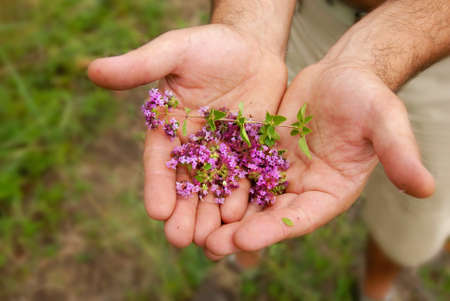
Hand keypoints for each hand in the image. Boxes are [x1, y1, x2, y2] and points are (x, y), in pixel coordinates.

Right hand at [88, 24, 287, 247]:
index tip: (158, 211)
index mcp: (169, 128)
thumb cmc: (210, 45)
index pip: (159, 162)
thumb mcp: (175, 50)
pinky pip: (246, 180)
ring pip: (214, 190)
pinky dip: (242, 200)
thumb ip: (141, 64)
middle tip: (181, 241)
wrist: (251, 46)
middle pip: (186, 184)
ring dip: (211, 216)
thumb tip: (92, 69)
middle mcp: (193, 146)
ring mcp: (222, 153)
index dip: (157, 186)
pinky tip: (241, 220)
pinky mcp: (250, 153)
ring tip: (212, 243)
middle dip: (183, 213)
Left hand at [203, 61, 434, 258]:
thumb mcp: (384, 121)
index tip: (243, 239)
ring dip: (223, 213)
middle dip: (240, 231)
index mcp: (331, 192)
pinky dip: (219, 183)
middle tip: (209, 245)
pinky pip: (239, 171)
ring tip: (194, 228)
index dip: (274, 229)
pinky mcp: (263, 154)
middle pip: (269, 215)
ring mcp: (281, 173)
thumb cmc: (367, 96)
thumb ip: (398, 153)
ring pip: (249, 198)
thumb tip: (426, 187)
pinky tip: (195, 190)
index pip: (301, 217)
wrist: (342, 75)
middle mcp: (303, 189)